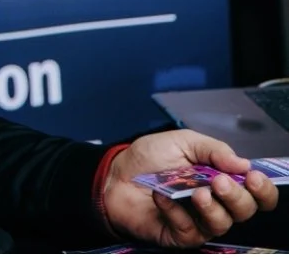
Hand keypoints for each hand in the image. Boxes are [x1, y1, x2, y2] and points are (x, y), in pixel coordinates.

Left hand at [102, 129, 278, 248]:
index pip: (256, 193)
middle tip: (220, 182)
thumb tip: (243, 163)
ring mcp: (197, 221)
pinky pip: (188, 230)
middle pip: (245, 211)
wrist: (115, 173)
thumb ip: (213, 150)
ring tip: (197, 192)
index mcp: (222, 180)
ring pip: (221, 224)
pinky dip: (176, 211)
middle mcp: (216, 203)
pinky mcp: (178, 234)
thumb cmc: (149, 158)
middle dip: (237, 197)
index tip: (253, 177)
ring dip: (212, 208)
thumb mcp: (182, 142)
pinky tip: (162, 196)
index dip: (262, 189)